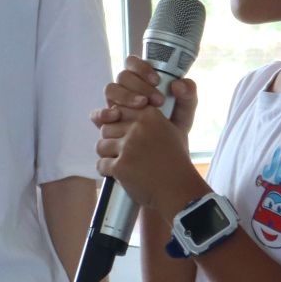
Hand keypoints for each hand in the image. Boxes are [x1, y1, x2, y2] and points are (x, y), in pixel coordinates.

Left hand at [92, 64, 205, 217]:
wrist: (179, 190)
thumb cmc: (175, 160)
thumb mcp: (174, 128)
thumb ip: (158, 110)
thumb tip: (160, 91)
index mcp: (150, 116)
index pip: (120, 109)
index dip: (119, 121)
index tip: (125, 132)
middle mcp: (139, 128)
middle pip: (107, 126)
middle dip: (112, 140)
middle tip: (125, 151)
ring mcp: (129, 147)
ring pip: (101, 144)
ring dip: (109, 155)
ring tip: (123, 162)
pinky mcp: (121, 166)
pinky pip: (101, 164)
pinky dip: (107, 171)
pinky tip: (119, 174)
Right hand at [96, 56, 198, 132]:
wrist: (164, 156)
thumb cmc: (172, 129)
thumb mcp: (185, 113)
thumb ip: (188, 95)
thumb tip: (178, 84)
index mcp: (142, 81)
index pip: (134, 63)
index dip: (142, 67)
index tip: (158, 80)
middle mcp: (126, 90)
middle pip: (123, 76)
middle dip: (140, 85)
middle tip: (158, 100)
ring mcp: (115, 105)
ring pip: (110, 90)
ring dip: (126, 95)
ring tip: (142, 106)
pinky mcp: (107, 123)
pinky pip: (98, 115)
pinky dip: (104, 113)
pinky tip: (117, 116)